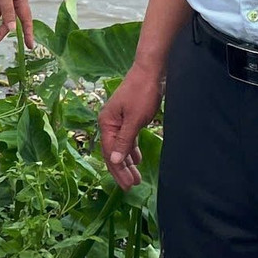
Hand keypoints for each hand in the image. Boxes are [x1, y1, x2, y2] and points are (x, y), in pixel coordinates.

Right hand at [99, 64, 162, 188]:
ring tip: (135, 178)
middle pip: (113, 152)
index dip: (118, 171)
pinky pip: (127, 139)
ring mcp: (118, 120)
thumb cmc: (142, 93)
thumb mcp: (134, 120)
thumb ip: (124, 141)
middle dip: (122, 170)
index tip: (128, 186)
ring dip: (128, 163)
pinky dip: (132, 150)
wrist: (150, 71)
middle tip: (132, 187)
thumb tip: (114, 160)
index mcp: (106, 123)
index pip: (110, 153)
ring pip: (121, 147)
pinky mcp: (128, 118)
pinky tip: (137, 160)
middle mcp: (109, 123)